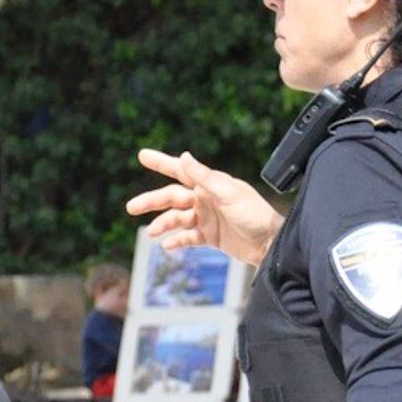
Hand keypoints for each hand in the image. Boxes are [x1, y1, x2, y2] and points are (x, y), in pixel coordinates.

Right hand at [126, 149, 283, 265]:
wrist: (270, 243)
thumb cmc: (255, 214)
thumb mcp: (229, 193)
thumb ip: (205, 177)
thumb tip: (184, 156)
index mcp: (209, 184)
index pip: (180, 170)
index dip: (161, 162)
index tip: (142, 155)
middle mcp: (205, 198)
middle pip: (171, 198)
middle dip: (151, 201)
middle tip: (130, 207)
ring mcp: (206, 218)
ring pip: (176, 219)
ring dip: (162, 224)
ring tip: (151, 232)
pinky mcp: (210, 236)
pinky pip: (188, 237)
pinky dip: (177, 241)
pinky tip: (167, 246)